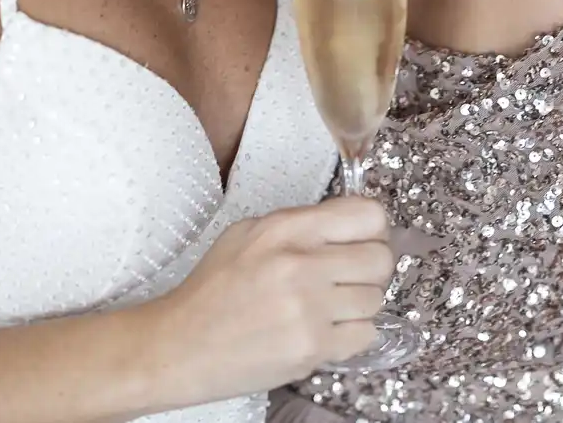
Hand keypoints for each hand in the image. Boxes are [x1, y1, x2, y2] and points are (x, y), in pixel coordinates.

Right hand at [148, 196, 393, 406]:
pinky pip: (366, 335)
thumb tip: (347, 226)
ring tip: (328, 308)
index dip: (372, 229)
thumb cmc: (212, 291)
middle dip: (371, 269)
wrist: (181, 345)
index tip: (363, 240)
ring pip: (375, 299)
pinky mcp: (312, 348)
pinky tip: (324, 330)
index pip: (367, 215)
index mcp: (285, 228)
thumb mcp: (246, 234)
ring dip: (358, 305)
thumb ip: (298, 225)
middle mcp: (301, 263)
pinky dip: (351, 335)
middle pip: (380, 258)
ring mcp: (309, 308)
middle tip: (349, 278)